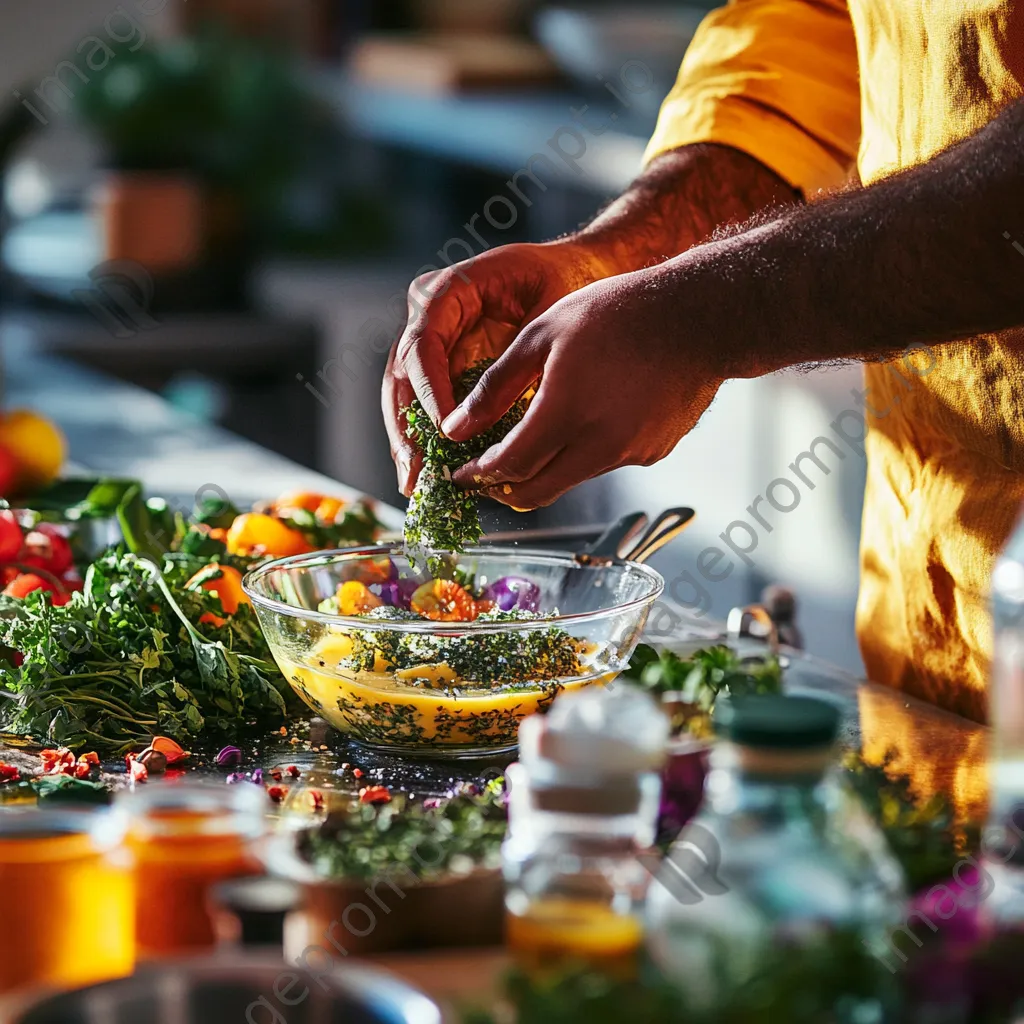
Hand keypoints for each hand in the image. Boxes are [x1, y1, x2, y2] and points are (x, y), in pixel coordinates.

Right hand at [383, 241, 611, 495]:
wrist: (574, 274)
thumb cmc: (563, 283)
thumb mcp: (546, 313)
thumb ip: (516, 355)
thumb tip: (493, 412)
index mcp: (445, 291)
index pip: (422, 345)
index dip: (429, 391)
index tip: (446, 430)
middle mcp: (427, 316)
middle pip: (400, 377)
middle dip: (406, 429)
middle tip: (415, 471)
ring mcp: (431, 343)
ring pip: (403, 397)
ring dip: (408, 442)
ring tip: (414, 483)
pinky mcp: (443, 369)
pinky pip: (425, 406)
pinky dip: (426, 440)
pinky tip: (428, 474)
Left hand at [442, 266, 726, 509]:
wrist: (702, 316)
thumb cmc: (618, 312)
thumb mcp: (542, 334)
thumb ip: (494, 387)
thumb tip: (456, 428)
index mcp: (566, 412)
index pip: (509, 468)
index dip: (479, 475)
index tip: (461, 472)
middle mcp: (599, 445)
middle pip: (536, 492)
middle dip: (503, 490)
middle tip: (484, 476)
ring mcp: (630, 453)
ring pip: (570, 478)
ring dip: (543, 468)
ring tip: (530, 439)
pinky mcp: (653, 452)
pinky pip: (604, 463)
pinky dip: (582, 454)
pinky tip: (585, 419)